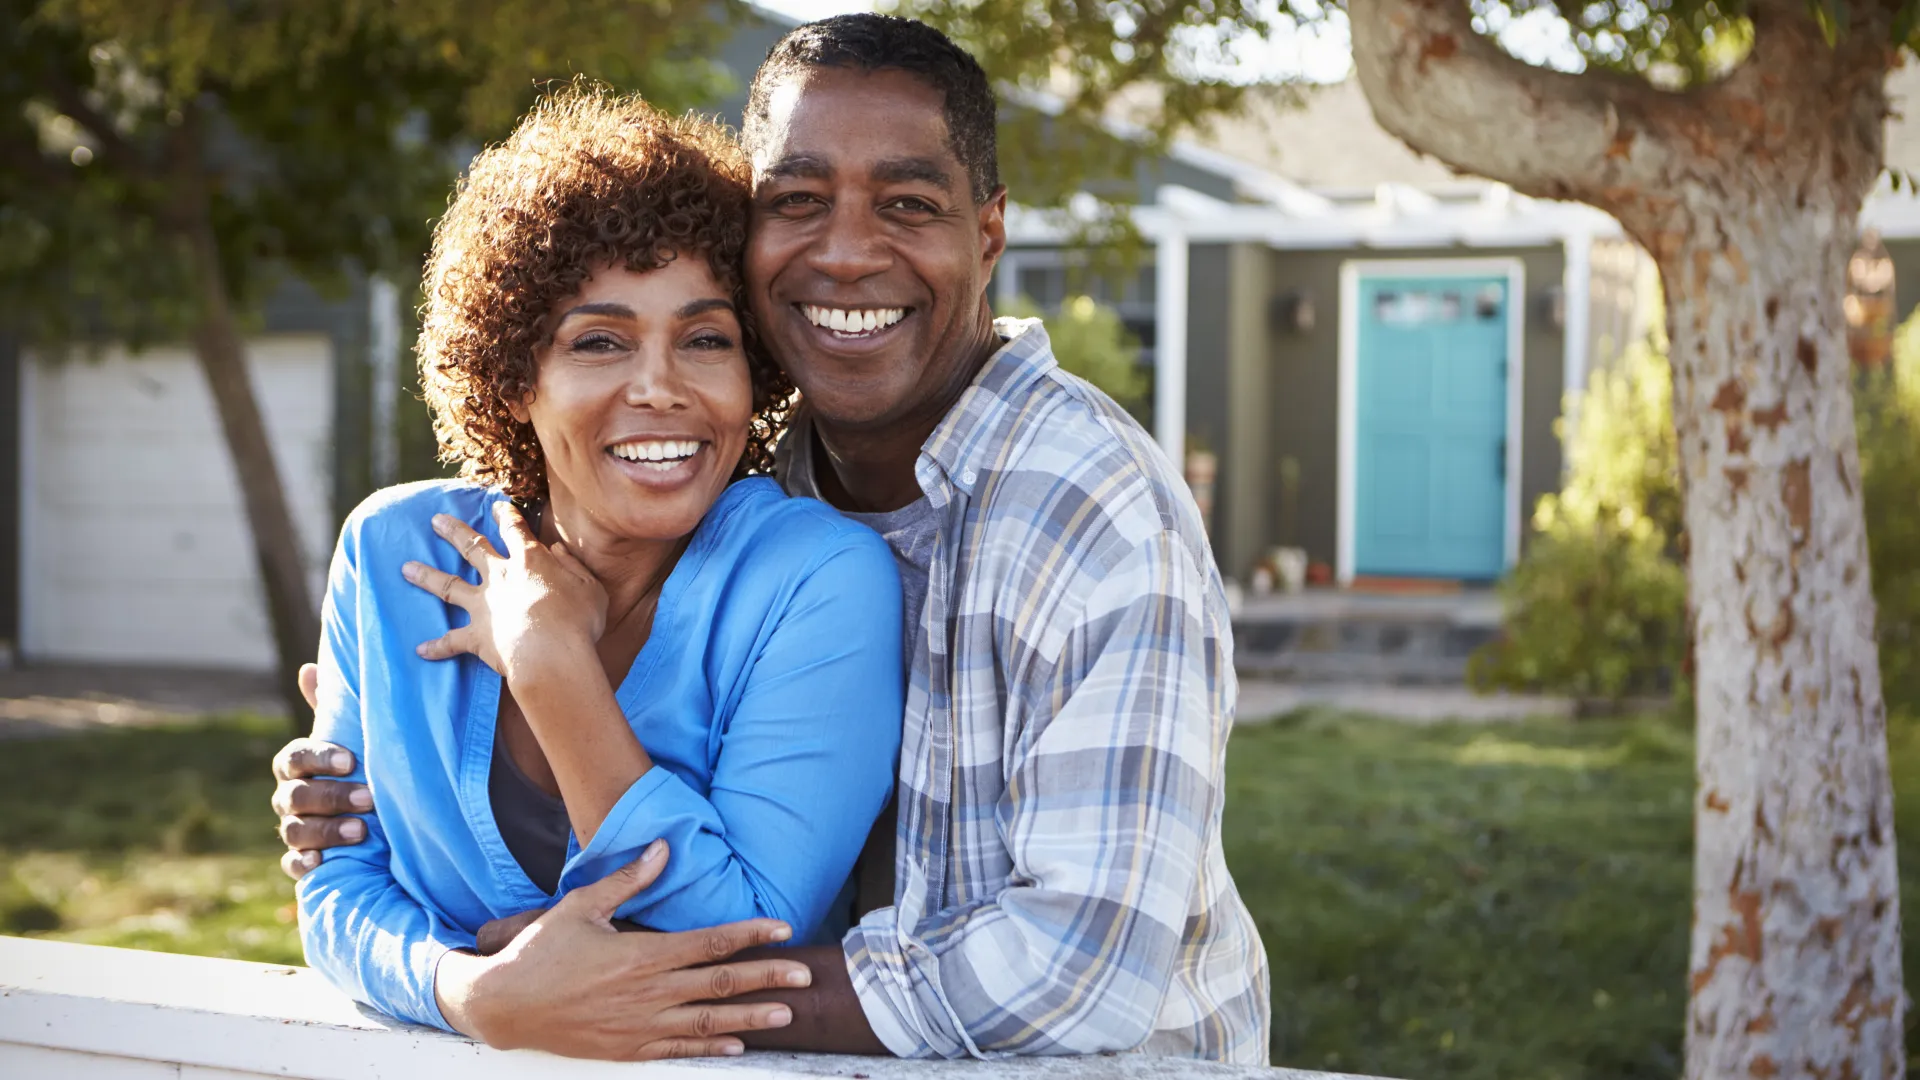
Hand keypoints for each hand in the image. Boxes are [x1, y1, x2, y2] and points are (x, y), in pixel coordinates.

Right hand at [273, 663, 370, 880]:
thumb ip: (332, 708)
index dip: (319, 758)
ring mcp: (292, 828)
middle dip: (332, 796)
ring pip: (295, 830)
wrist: (367, 814)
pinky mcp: (301, 858)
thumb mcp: (349, 737)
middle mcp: (289, 796)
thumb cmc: (356, 765)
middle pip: (297, 796)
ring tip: (362, 831)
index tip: (350, 760)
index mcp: (297, 764)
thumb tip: (309, 667)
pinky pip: (291, 864)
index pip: (295, 757)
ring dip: (326, 830)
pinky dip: (305, 863)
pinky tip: (322, 862)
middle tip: (368, 798)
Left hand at [404, 503, 608, 682]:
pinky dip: (437, 646)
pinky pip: (451, 641)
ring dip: (426, 575)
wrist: (551, 653)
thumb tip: (558, 551)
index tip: (497, 504)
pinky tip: (420, 650)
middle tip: (435, 520)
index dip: (507, 515)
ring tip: (405, 567)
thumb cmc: (578, 620)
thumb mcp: (590, 587)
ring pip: (448, 585)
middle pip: (472, 547)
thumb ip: (573, 567)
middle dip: (453, 532)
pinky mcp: (476, 636)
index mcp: (530, 561)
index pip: (515, 530)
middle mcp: (500, 577)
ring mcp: (484, 606)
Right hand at [437, 841, 813, 1059]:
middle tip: (805, 977)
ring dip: (750, 1017)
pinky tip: (737, 1045)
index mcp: (642, 954)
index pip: (710, 943)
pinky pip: (678, 1050)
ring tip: (785, 1014)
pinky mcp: (627, 1048)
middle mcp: (648, 993)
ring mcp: (639, 1025)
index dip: (751, 936)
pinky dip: (711, 1047)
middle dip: (767, 979)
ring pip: (707, 1022)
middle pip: (720, 985)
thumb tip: (662, 848)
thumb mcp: (581, 905)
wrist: (502, 1005)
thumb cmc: (540, 951)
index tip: (782, 930)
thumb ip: (628, 879)